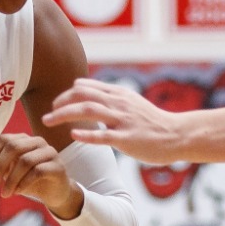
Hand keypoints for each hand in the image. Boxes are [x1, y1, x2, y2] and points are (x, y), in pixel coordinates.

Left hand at [0, 133, 80, 218]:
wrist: (54, 193)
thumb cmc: (30, 179)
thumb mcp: (10, 169)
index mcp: (25, 139)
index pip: (4, 139)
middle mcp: (38, 141)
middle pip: (14, 147)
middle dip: (0, 166)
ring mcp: (50, 152)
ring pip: (25, 161)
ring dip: (11, 179)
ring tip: (5, 193)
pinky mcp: (57, 167)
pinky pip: (37, 172)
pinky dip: (24, 183)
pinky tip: (17, 192)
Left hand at [42, 78, 189, 164]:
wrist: (177, 134)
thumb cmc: (151, 122)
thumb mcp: (130, 102)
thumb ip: (109, 97)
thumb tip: (84, 89)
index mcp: (118, 94)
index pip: (85, 87)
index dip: (66, 94)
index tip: (56, 105)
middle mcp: (118, 103)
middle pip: (82, 96)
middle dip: (60, 103)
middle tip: (47, 114)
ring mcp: (123, 120)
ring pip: (89, 111)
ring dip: (64, 114)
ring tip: (48, 121)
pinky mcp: (128, 139)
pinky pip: (104, 135)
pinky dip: (87, 134)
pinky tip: (73, 135)